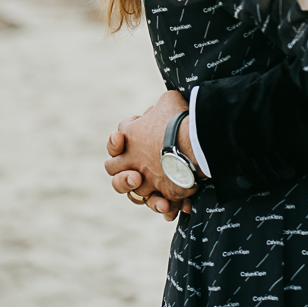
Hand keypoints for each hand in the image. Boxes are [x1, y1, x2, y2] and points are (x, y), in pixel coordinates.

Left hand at [104, 90, 198, 208]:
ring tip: (155, 187)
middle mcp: (132, 159)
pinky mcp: (161, 192)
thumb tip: (162, 109)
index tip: (144, 126)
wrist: (194, 142)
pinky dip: (164, 205)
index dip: (129, 132)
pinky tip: (171, 205)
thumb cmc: (180, 119)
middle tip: (137, 163)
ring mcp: (145, 178)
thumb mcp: (168, 101)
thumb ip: (160, 107)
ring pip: (131, 192)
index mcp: (129, 135)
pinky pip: (158, 202)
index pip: (118, 135)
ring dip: (141, 191)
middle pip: (113, 168)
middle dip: (122, 167)